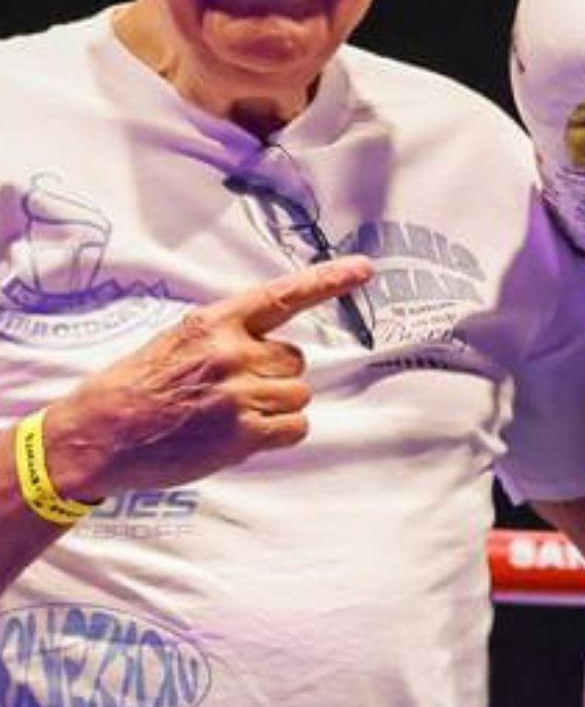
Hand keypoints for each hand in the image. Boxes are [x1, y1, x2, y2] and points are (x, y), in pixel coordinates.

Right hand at [37, 257, 374, 501]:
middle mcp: (233, 353)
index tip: (365, 269)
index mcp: (214, 323)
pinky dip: (279, 434)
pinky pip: (295, 427)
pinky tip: (242, 436)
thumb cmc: (133, 388)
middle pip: (295, 360)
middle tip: (229, 392)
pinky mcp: (243, 434)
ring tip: (227, 415)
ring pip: (298, 394)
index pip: (283, 296)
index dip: (328, 281)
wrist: (96, 437)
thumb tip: (269, 343)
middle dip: (273, 376)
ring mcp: (240, 394)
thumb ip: (225, 336)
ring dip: (274, 407)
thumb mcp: (175, 342)